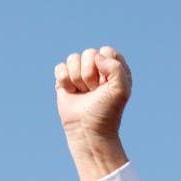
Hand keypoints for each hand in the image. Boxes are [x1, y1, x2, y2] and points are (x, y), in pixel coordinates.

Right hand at [53, 45, 131, 180]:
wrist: (88, 129)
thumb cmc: (107, 111)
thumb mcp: (121, 89)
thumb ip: (116, 67)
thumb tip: (97, 56)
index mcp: (114, 68)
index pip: (106, 51)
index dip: (104, 66)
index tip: (106, 84)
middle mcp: (98, 68)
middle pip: (88, 53)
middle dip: (89, 74)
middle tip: (94, 91)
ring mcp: (80, 73)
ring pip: (72, 58)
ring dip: (77, 78)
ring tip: (83, 93)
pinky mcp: (65, 80)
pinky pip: (59, 67)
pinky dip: (64, 81)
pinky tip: (71, 92)